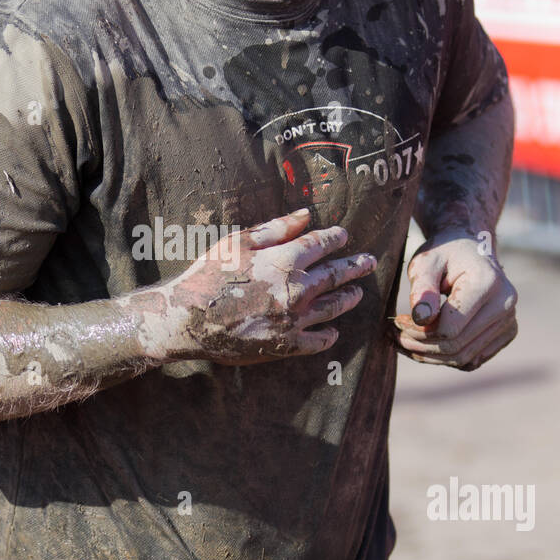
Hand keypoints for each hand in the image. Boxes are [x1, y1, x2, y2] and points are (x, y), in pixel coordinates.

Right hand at [132, 208, 376, 365]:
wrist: (190, 319)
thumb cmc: (210, 275)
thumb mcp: (239, 242)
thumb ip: (276, 228)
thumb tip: (306, 215)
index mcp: (286, 260)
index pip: (322, 244)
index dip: (336, 237)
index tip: (344, 234)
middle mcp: (298, 290)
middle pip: (336, 275)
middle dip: (355, 266)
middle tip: (369, 261)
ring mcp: (295, 320)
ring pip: (334, 307)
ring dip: (349, 297)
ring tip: (358, 293)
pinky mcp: (287, 345)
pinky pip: (318, 341)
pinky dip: (330, 335)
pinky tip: (334, 331)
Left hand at [390, 228, 517, 370]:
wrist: (469, 249)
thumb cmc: (444, 253)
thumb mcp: (426, 262)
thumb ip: (422, 288)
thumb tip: (421, 320)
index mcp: (488, 282)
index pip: (450, 328)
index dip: (418, 331)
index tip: (398, 321)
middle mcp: (505, 304)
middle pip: (457, 346)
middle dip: (420, 345)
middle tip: (395, 335)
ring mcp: (509, 321)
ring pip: (464, 358)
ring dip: (430, 356)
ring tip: (405, 341)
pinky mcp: (506, 333)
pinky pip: (472, 360)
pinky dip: (445, 358)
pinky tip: (425, 345)